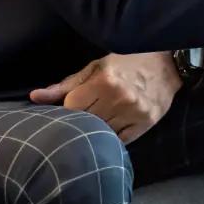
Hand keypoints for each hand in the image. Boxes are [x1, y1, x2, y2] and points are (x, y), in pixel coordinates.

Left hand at [30, 52, 181, 143]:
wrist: (169, 63)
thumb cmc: (128, 62)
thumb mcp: (96, 67)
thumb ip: (65, 85)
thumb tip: (34, 97)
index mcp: (104, 81)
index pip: (71, 107)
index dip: (69, 107)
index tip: (74, 104)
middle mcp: (120, 98)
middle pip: (84, 121)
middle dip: (81, 118)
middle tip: (88, 110)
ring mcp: (135, 113)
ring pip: (101, 133)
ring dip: (96, 128)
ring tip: (101, 116)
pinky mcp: (146, 124)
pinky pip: (120, 141)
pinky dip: (113, 136)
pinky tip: (113, 126)